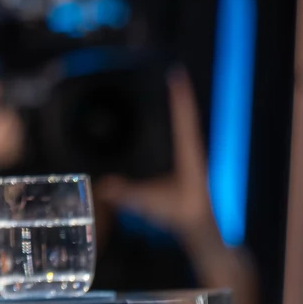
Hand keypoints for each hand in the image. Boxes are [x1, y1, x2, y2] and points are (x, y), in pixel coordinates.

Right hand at [97, 72, 215, 239]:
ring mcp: (193, 157)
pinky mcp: (189, 164)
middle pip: (188, 117)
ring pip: (187, 127)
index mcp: (188, 153)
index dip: (180, 97)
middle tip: (173, 75)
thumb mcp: (150, 202)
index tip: (177, 75)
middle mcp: (193, 150)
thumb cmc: (179, 212)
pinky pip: (183, 137)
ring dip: (180, 110)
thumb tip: (102, 185)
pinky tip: (167, 123)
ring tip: (170, 91)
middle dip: (180, 97)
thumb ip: (126, 193)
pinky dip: (177, 124)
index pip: (184, 119)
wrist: (199, 228)